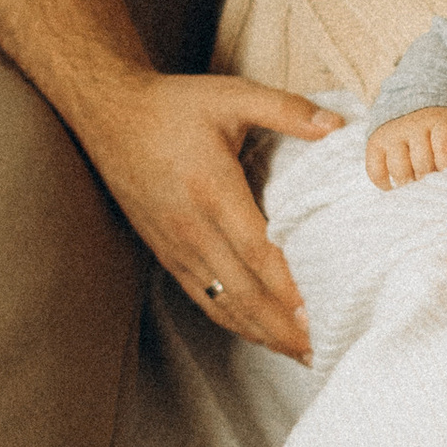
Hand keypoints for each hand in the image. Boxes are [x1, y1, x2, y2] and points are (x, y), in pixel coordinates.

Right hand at [82, 72, 340, 361]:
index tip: (320, 311)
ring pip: (223, 303)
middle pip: (242, 291)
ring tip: (302, 353)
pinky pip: (205, 297)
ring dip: (263, 333)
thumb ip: (287, 108)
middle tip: (323, 346)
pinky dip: (236, 321)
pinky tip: (262, 333)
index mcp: (212, 188)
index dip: (287, 286)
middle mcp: (192, 226)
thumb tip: (337, 126)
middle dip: (283, 326)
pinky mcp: (167, 254)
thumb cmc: (173, 105)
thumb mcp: (232, 93)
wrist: (109, 115)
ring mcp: (177, 246)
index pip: (256, 250)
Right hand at [366, 107, 446, 188]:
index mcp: (440, 120)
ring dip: (411, 185)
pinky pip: (375, 171)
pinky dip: (385, 184)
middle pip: (422, 164)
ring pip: (400, 171)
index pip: (444, 147)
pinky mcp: (375, 142)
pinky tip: (396, 186)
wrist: (414, 100)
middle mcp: (414, 125)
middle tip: (438, 189)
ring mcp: (392, 134)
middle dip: (432, 182)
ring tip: (419, 188)